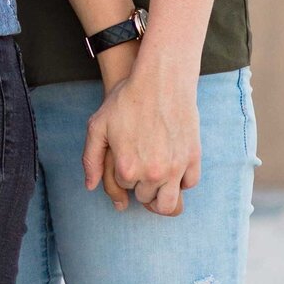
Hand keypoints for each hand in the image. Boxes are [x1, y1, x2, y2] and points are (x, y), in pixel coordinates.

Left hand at [82, 65, 200, 215]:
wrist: (160, 79)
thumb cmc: (127, 99)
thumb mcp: (98, 125)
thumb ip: (91, 158)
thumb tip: (90, 186)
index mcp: (127, 168)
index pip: (123, 188)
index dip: (123, 172)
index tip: (126, 155)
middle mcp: (152, 173)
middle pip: (146, 197)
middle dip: (141, 184)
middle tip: (141, 163)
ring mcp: (175, 168)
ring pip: (169, 203)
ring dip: (161, 195)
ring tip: (157, 179)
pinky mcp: (193, 159)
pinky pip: (189, 184)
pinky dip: (181, 180)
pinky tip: (173, 165)